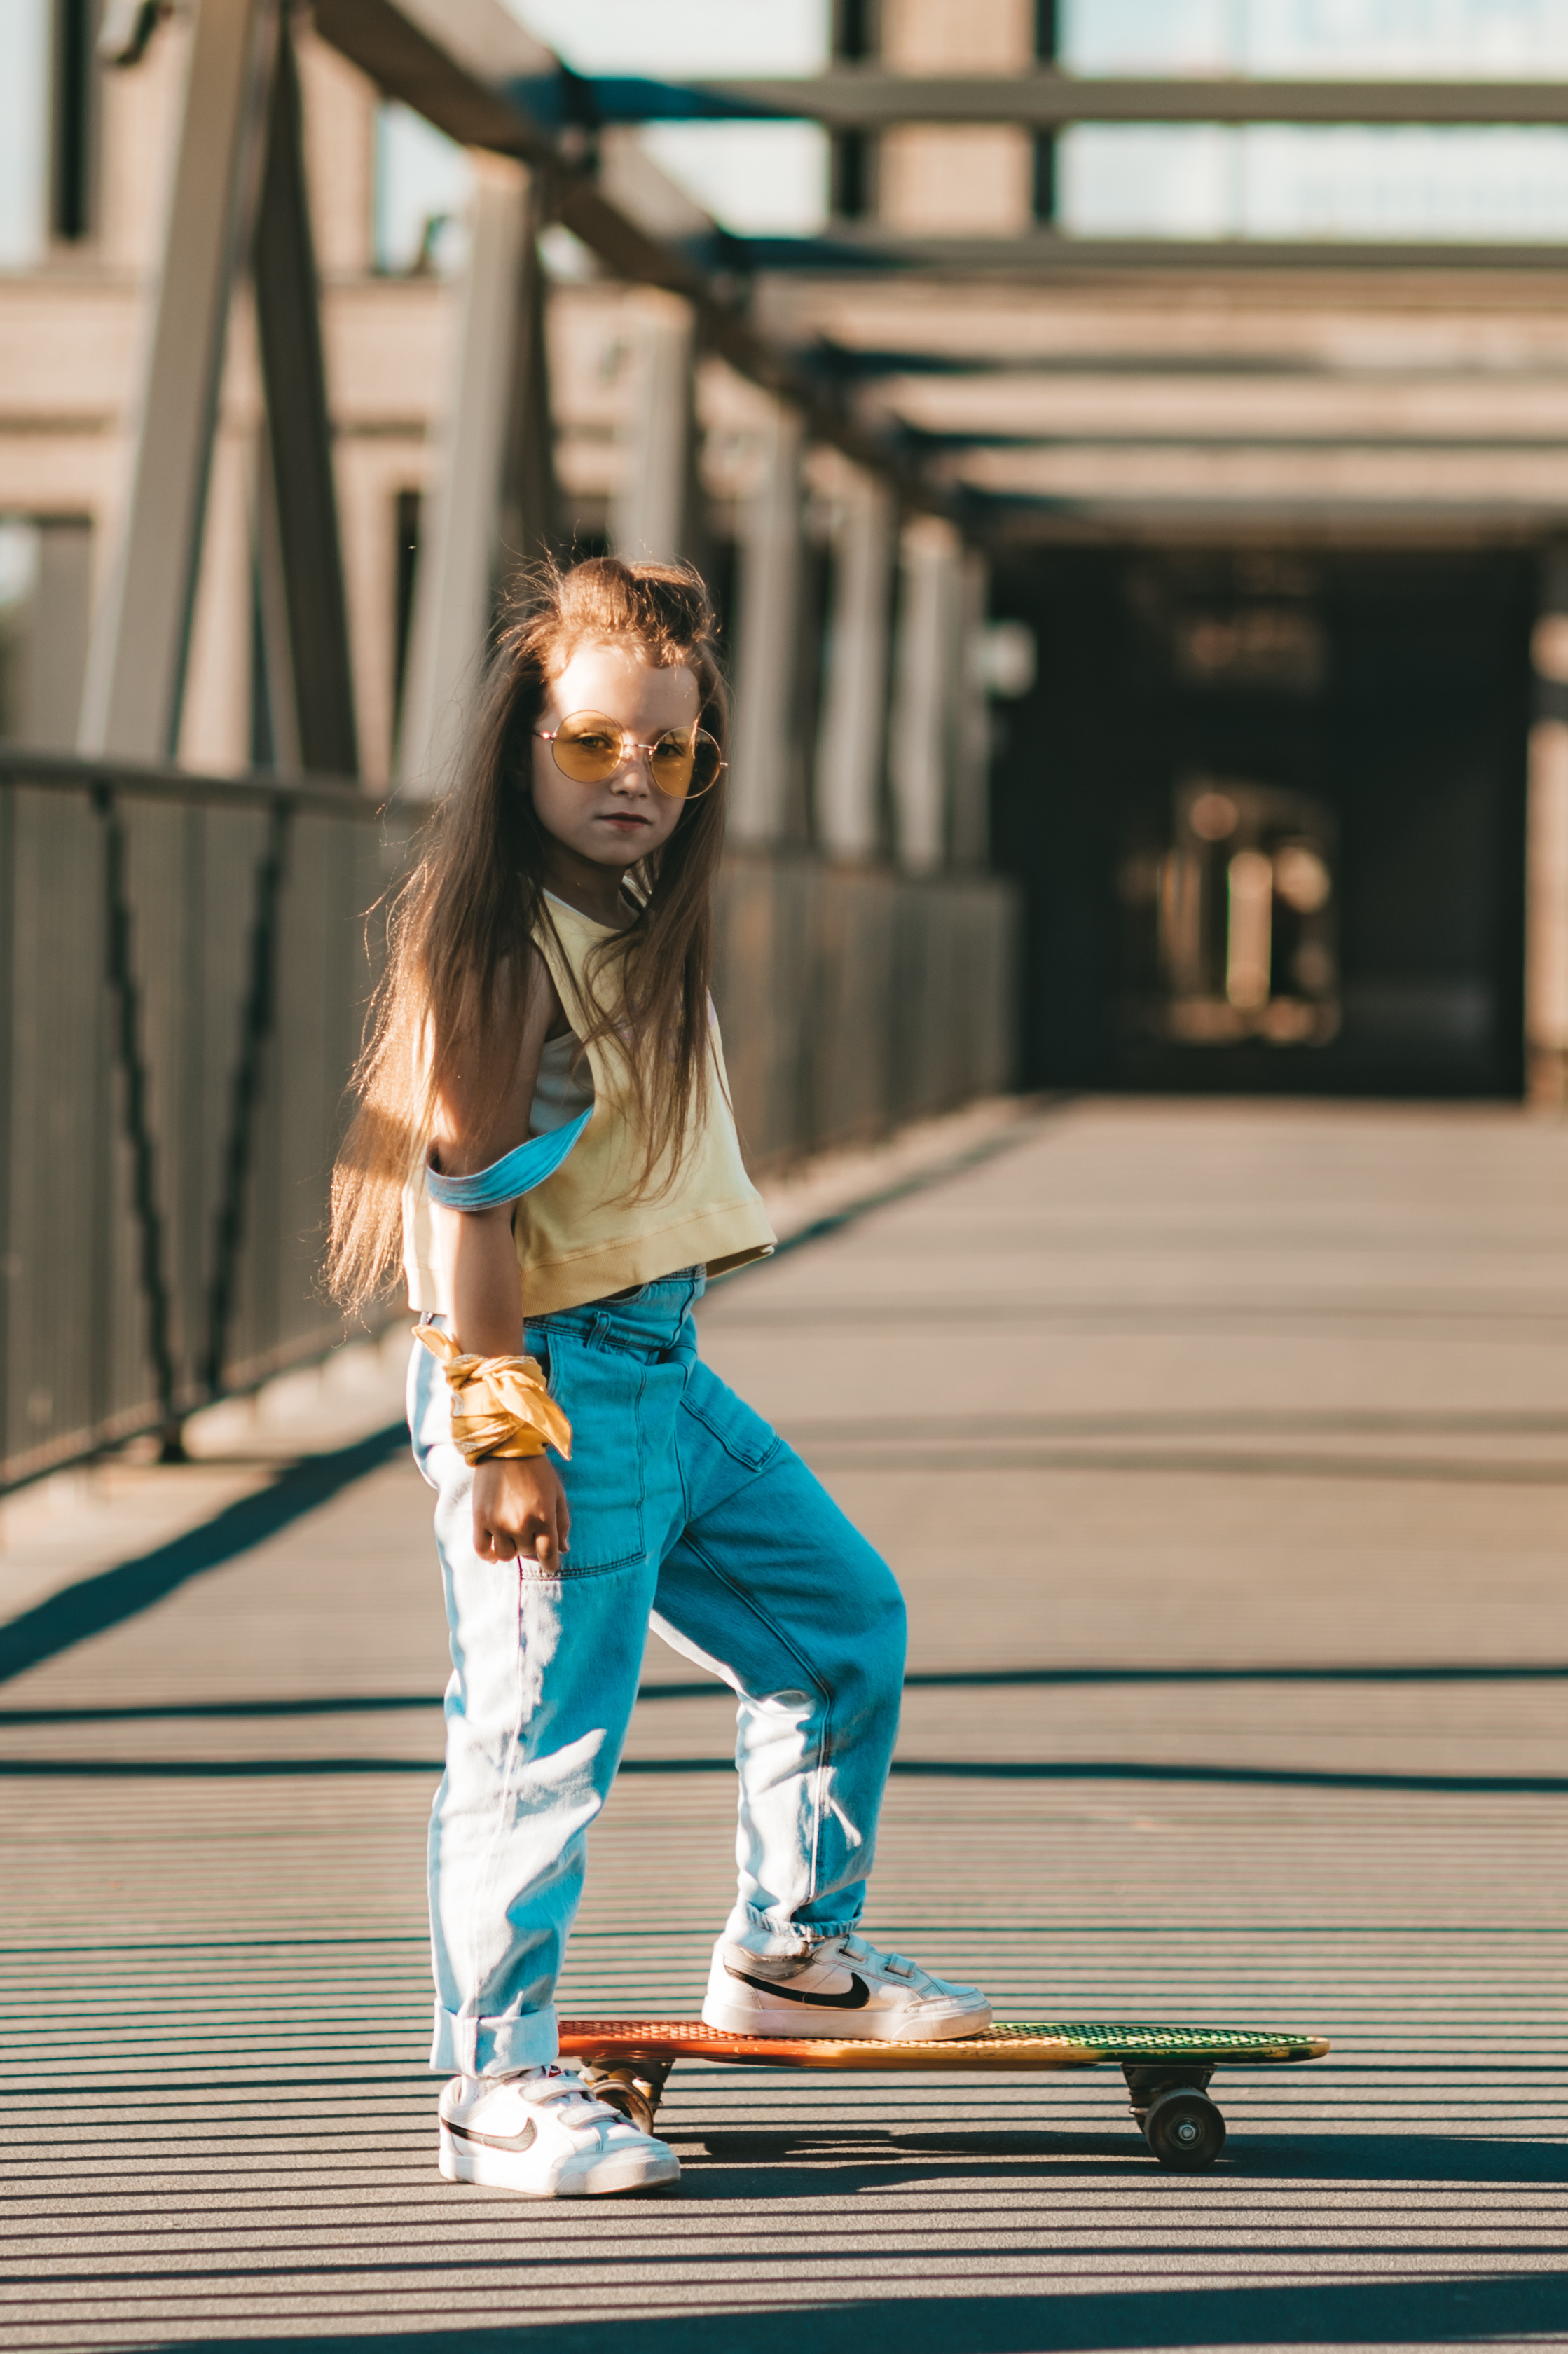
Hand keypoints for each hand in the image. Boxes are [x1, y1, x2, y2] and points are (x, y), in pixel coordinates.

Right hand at [472, 1455, 570, 1571]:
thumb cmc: (537, 1470)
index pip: (549, 1556)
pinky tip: (494, 1549)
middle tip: (530, 1527)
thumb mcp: (557, 1493)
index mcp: (543, 1517)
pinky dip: (489, 1554)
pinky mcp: (479, 1519)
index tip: (550, 1564)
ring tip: (513, 1533)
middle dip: (531, 1544)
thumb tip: (564, 1550)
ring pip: (506, 1555)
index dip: (551, 1564)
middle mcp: (520, 1524)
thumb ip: (562, 1523)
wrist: (505, 1448)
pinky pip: (482, 1550)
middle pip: (527, 1552)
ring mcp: (498, 1523)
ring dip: (511, 1548)